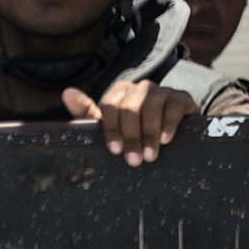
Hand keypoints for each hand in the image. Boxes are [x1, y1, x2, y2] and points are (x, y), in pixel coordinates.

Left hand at [62, 80, 196, 166]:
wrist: (173, 138)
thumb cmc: (135, 134)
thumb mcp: (111, 128)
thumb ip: (88, 114)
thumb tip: (67, 93)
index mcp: (120, 93)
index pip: (110, 104)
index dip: (111, 128)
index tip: (115, 150)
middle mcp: (140, 88)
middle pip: (130, 106)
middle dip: (131, 135)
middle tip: (134, 160)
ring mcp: (162, 91)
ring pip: (151, 104)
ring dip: (149, 133)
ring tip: (150, 156)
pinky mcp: (182, 98)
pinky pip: (174, 104)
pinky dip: (169, 122)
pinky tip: (166, 139)